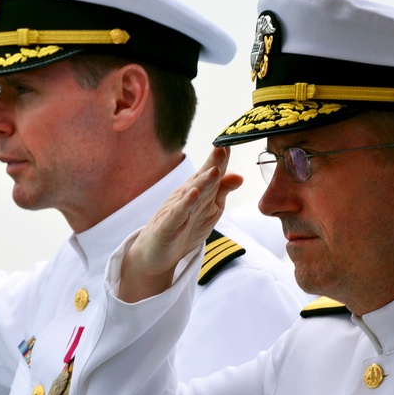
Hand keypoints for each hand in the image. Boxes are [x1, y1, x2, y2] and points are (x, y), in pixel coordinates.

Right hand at [119, 147, 242, 302]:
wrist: (154, 254)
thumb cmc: (183, 228)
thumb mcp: (208, 209)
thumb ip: (221, 191)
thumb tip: (239, 176)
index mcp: (197, 191)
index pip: (210, 172)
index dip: (220, 158)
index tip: (231, 140)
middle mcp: (185, 196)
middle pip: (201, 179)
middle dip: (212, 163)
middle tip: (223, 148)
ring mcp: (175, 211)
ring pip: (190, 194)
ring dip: (202, 182)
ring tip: (214, 170)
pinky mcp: (167, 227)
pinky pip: (177, 214)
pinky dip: (185, 204)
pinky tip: (193, 194)